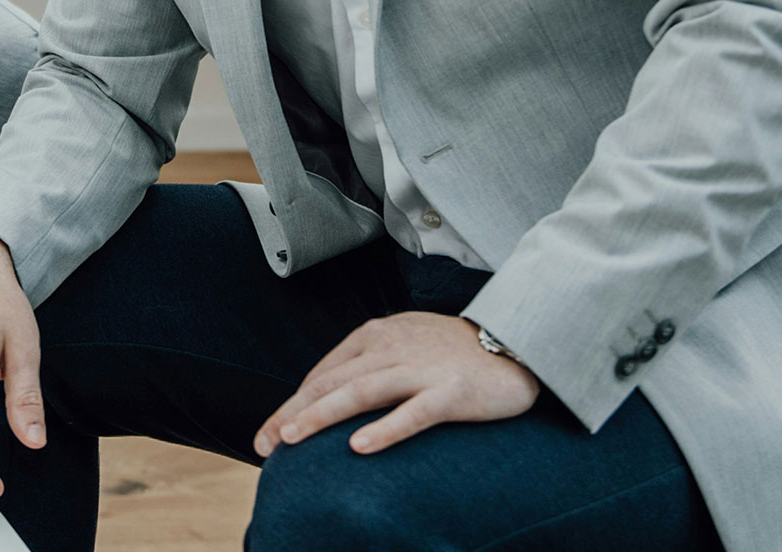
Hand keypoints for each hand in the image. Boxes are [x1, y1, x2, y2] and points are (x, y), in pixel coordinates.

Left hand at [253, 313, 538, 456]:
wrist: (516, 345)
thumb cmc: (455, 353)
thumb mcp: (404, 346)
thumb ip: (368, 365)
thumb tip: (327, 396)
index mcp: (377, 335)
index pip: (324, 373)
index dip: (292, 404)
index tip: (269, 433)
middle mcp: (393, 347)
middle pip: (332, 383)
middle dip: (293, 414)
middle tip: (265, 445)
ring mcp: (421, 369)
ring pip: (361, 393)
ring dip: (321, 417)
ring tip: (292, 439)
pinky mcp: (451, 392)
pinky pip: (413, 413)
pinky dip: (384, 429)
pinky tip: (359, 447)